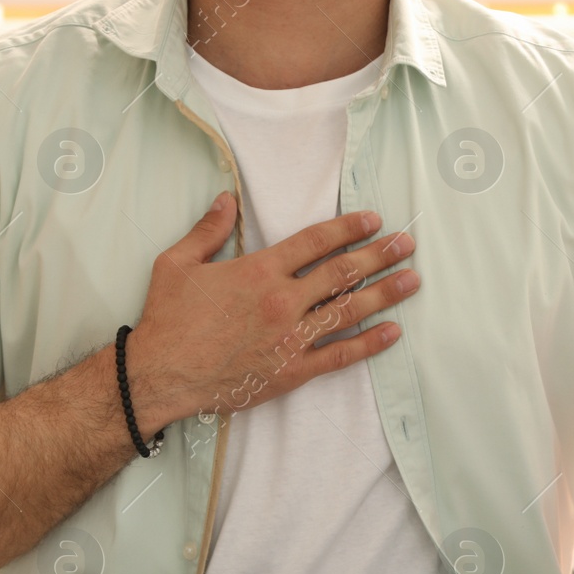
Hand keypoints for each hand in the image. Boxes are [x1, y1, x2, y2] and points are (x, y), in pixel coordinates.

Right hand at [123, 190, 418, 429]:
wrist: (161, 374)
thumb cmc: (167, 319)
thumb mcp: (177, 263)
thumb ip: (208, 230)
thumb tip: (228, 198)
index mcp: (258, 270)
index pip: (315, 242)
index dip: (348, 228)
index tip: (373, 220)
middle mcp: (282, 300)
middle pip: (342, 272)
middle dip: (379, 256)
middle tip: (407, 245)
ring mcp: (291, 338)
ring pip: (349, 310)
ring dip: (384, 294)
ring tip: (412, 281)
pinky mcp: (292, 370)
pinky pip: (339, 355)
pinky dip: (369, 344)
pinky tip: (392, 332)